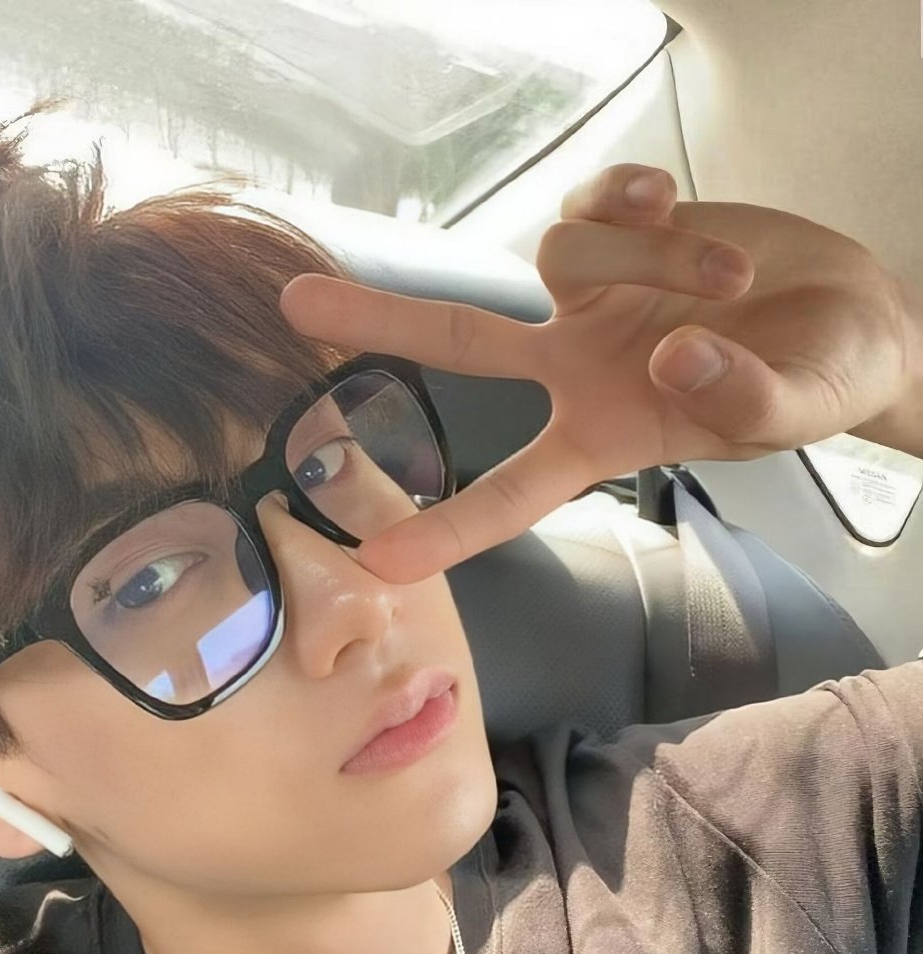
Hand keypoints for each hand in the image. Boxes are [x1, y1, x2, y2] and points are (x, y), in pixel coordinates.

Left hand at [280, 164, 914, 582]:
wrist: (851, 313)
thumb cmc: (817, 379)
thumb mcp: (796, 410)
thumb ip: (741, 397)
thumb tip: (672, 353)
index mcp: (602, 436)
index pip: (514, 493)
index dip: (451, 531)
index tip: (379, 563)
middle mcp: (575, 366)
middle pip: (460, 342)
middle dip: (383, 319)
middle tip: (294, 304)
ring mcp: (590, 295)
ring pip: (562, 255)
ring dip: (652, 257)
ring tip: (735, 272)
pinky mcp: (618, 228)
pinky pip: (591, 199)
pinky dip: (628, 198)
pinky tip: (674, 201)